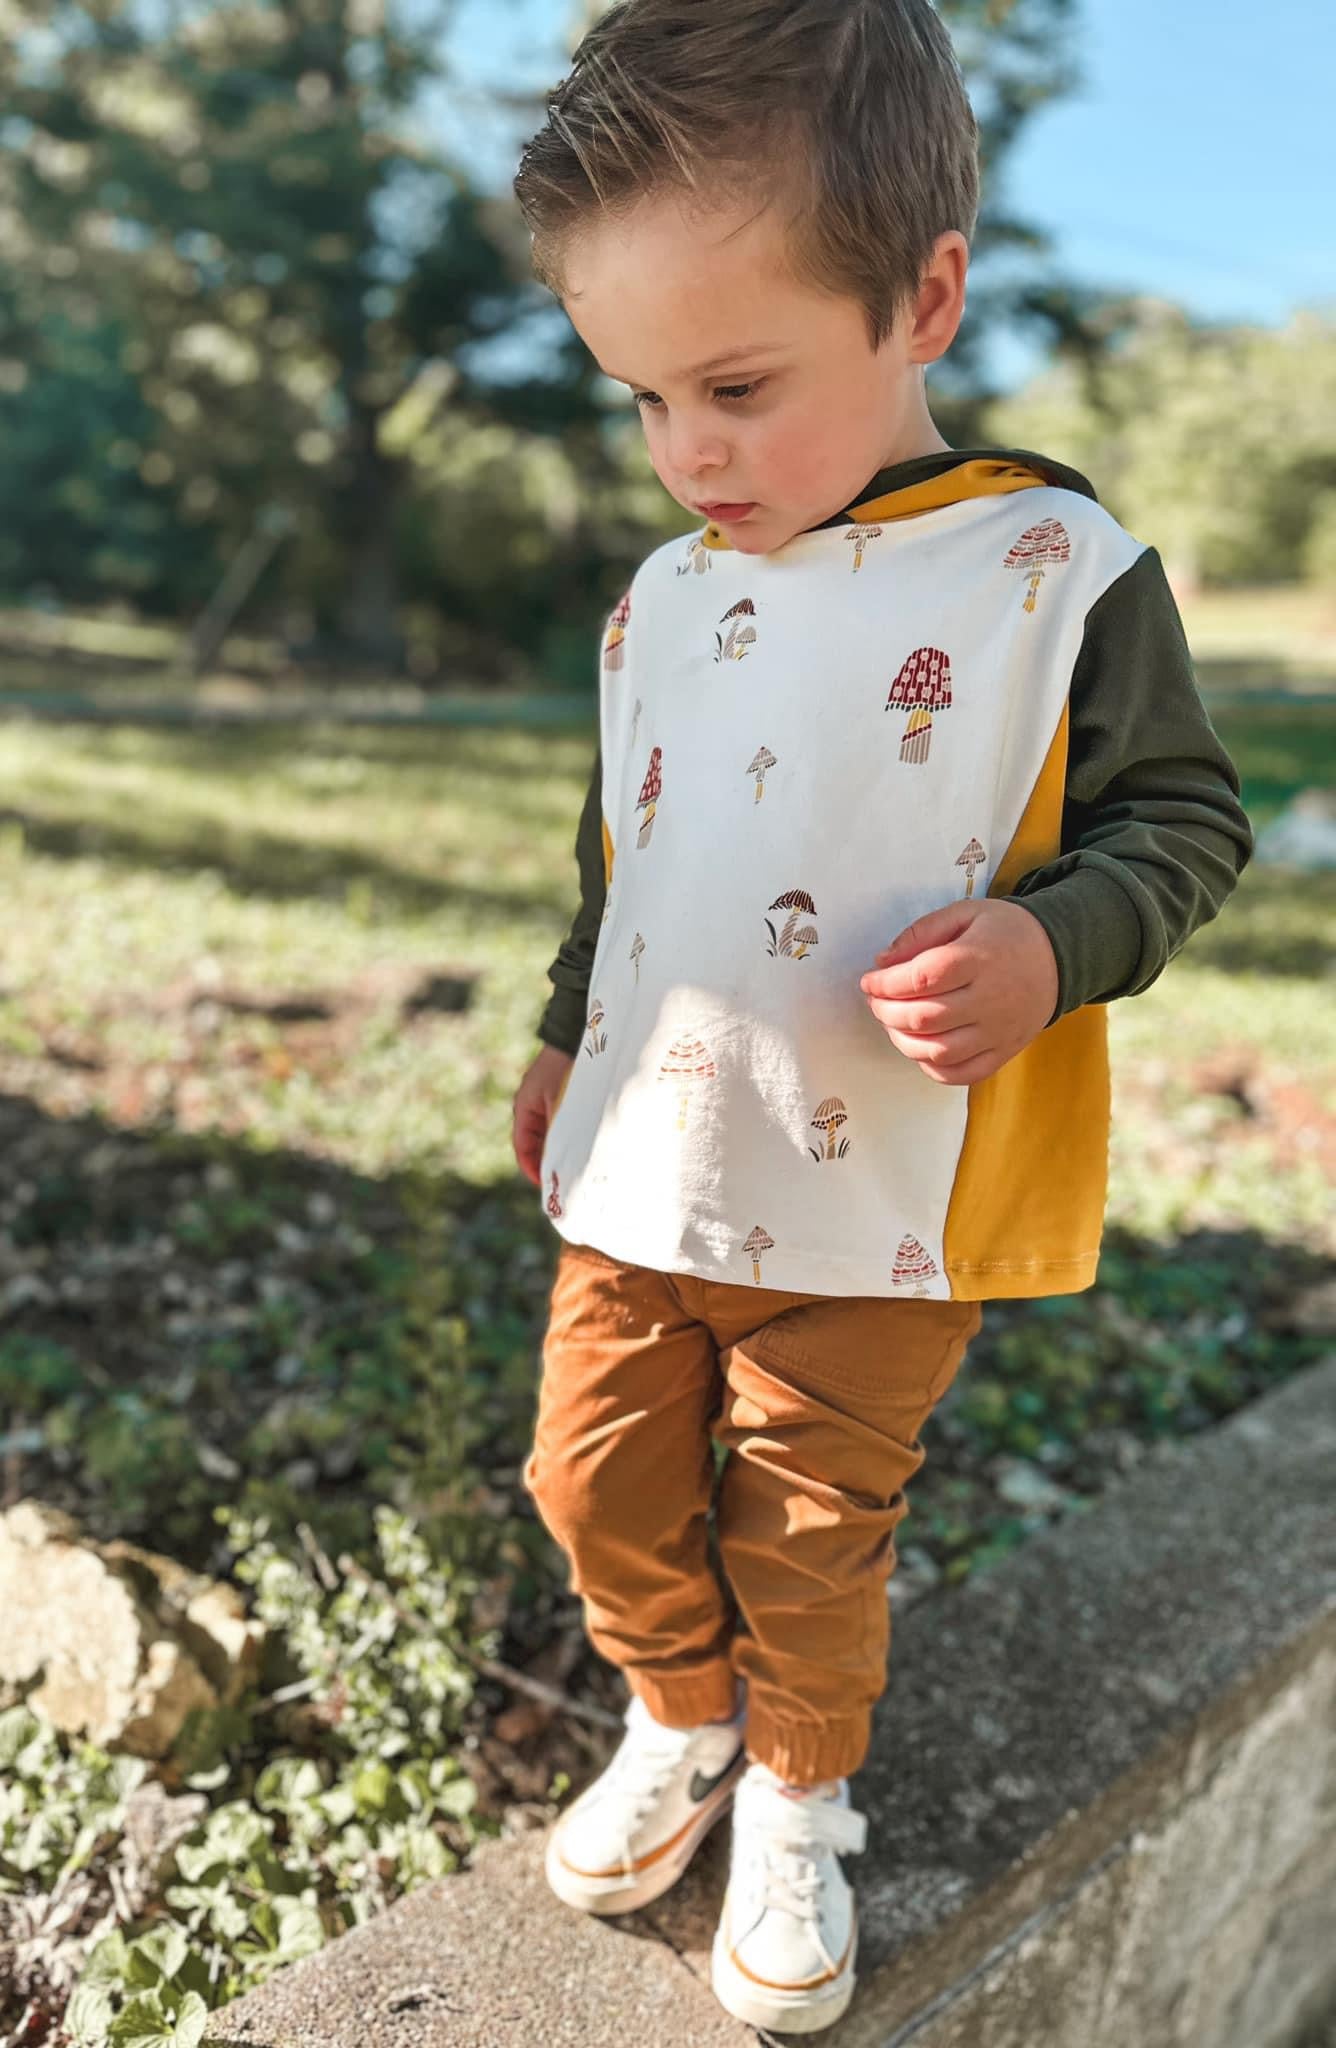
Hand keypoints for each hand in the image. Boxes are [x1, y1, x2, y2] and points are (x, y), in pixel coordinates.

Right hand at [512, 1043, 575, 1185]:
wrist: (574, 1036)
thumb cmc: (566, 1068)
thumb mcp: (562, 1104)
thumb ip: (559, 1132)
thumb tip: (560, 1162)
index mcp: (524, 1108)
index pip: (522, 1148)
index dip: (532, 1169)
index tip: (546, 1185)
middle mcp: (531, 1106)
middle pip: (536, 1144)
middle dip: (548, 1162)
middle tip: (566, 1180)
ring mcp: (544, 1100)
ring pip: (550, 1134)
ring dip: (560, 1149)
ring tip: (577, 1165)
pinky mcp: (559, 1096)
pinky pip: (560, 1122)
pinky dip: (569, 1135)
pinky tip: (584, 1143)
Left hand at [859, 899, 1058, 1085]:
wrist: (1059, 956)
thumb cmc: (1007, 933)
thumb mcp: (966, 913)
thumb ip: (922, 932)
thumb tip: (884, 961)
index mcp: (979, 958)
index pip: (923, 978)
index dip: (887, 983)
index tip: (871, 981)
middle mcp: (991, 998)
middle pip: (925, 1018)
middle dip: (887, 1012)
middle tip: (876, 1001)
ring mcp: (998, 1030)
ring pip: (938, 1051)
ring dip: (903, 1041)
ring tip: (892, 1023)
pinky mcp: (1003, 1051)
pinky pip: (961, 1074)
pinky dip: (931, 1067)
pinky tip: (920, 1047)